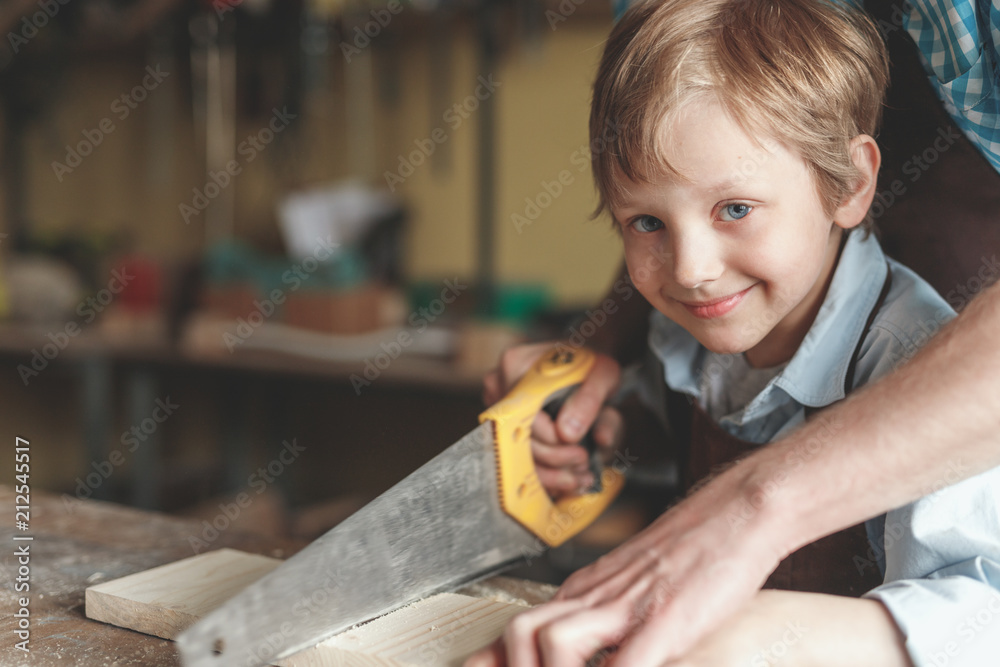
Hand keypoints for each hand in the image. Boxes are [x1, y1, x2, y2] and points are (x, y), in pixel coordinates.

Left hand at [465, 460, 786, 665]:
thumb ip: (600, 620)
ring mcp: (628, 606)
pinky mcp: (666, 618)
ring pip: (552, 642)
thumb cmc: (690, 552)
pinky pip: (627, 662)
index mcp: (584, 591)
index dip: (495, 662)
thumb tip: (587, 655)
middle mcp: (595, 597)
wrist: (735, 511)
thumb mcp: (630, 584)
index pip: (518, 628)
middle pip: (521, 634)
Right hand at [483, 342, 622, 496]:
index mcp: (518, 364)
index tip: (581, 452)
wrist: (584, 372)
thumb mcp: (604, 375)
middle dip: (556, 459)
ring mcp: (497, 409)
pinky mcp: (501, 429)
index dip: (553, 441)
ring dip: (551, 473)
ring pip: (517, 455)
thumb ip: (591, 399)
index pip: (525, 414)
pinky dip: (545, 475)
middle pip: (519, 437)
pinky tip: (570, 477)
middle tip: (584, 462)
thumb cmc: (592, 369)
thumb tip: (569, 433)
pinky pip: (518, 461)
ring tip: (581, 473)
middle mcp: (499, 385)